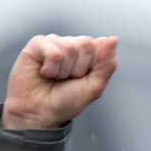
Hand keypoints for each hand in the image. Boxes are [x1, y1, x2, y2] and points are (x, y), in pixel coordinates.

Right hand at [3, 33, 119, 130]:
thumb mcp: (94, 87)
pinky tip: (43, 73)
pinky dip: (50, 68)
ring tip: (55, 78)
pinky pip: (53, 52)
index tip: (82, 79)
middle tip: (67, 79)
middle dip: (79, 68)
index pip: (100, 46)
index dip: (92, 67)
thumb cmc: (67, 100)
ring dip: (64, 71)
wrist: (40, 113)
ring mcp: (54, 42)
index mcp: (87, 52)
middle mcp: (71, 44)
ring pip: (70, 47)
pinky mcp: (37, 44)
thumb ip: (107, 64)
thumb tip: (113, 38)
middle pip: (86, 44)